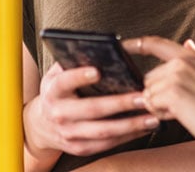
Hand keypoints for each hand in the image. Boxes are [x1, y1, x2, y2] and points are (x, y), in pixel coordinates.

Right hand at [24, 63, 159, 158]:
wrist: (42, 125)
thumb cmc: (59, 91)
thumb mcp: (58, 74)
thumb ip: (74, 61)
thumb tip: (99, 47)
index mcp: (53, 91)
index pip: (64, 81)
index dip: (79, 76)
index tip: (97, 70)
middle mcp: (59, 114)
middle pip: (91, 109)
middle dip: (119, 104)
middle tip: (142, 97)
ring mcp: (69, 134)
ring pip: (103, 131)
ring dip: (130, 125)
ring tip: (152, 116)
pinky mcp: (80, 148)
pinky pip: (107, 144)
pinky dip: (127, 136)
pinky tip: (144, 128)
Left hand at [125, 36, 194, 155]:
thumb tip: (187, 42)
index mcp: (190, 56)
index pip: (156, 43)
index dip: (136, 43)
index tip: (123, 45)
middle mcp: (182, 61)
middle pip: (148, 79)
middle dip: (158, 95)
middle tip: (183, 105)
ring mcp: (177, 75)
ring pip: (148, 93)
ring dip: (160, 106)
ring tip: (185, 110)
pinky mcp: (172, 92)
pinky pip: (151, 105)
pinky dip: (161, 114)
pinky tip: (180, 115)